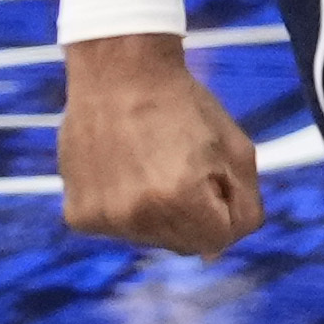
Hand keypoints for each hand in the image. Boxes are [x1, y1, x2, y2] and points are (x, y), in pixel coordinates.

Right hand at [59, 34, 264, 252]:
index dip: (222, 206)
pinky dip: (124, 208)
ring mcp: (105, 218)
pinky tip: (122, 170)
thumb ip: (244, 206)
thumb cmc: (183, 105)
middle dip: (193, 214)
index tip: (210, 174)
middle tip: (179, 167)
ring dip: (158, 213)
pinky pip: (117, 228)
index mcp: (182, 197)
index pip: (220, 239)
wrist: (118, 71)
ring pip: (150, 239)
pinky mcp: (79, 215)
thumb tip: (218, 253)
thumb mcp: (236, 148)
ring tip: (148, 166)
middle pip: (185, 245)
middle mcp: (139, 215)